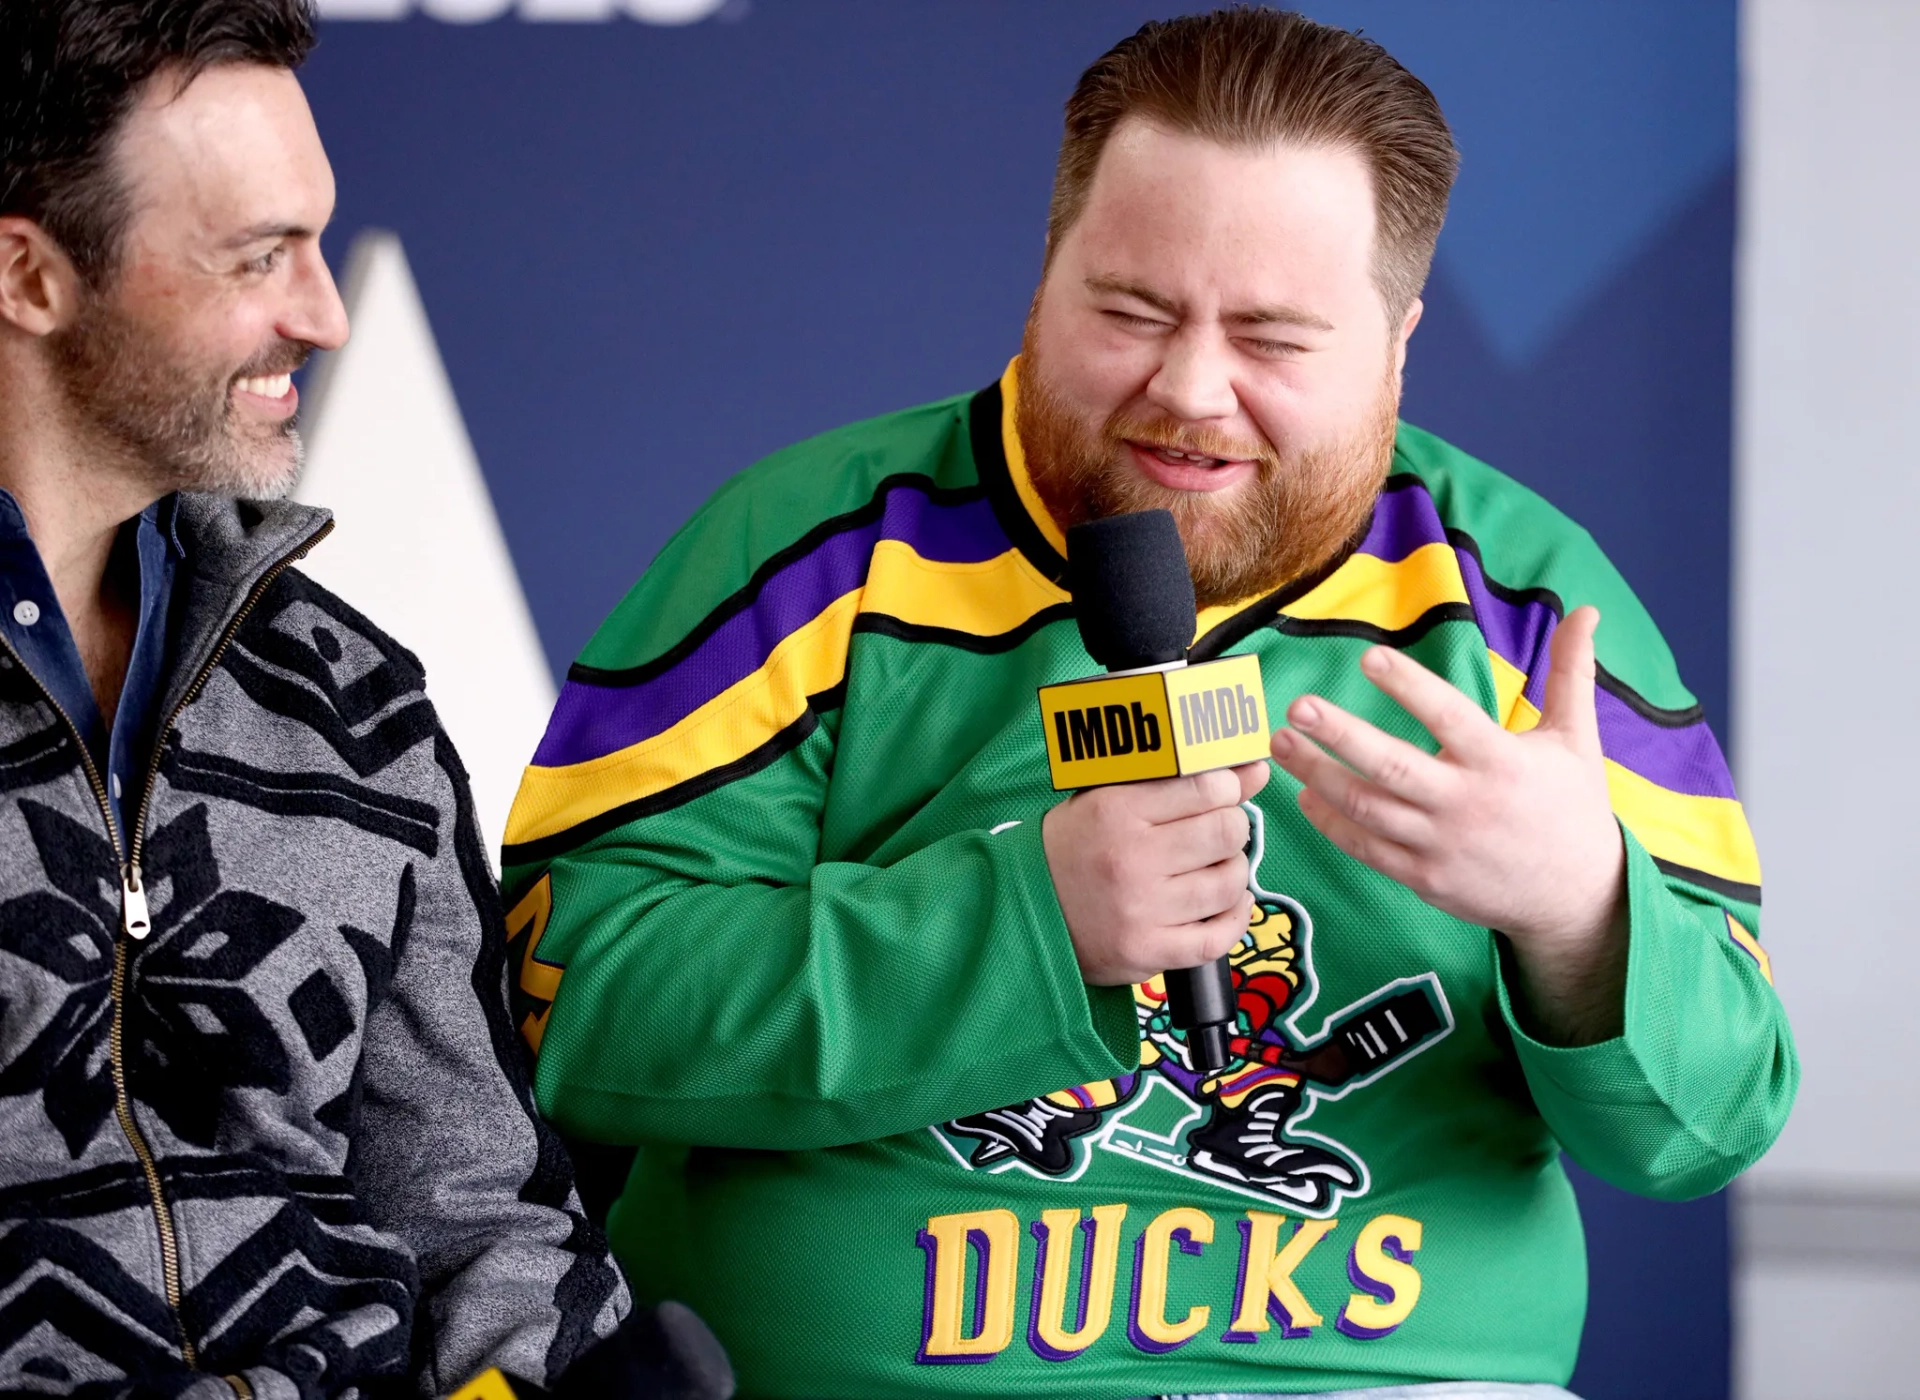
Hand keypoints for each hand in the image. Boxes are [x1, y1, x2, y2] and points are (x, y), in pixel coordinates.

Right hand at [1043, 762, 1269, 985]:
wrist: (1028, 907)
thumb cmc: (1078, 846)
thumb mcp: (1112, 798)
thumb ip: (1180, 781)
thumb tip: (1255, 770)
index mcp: (1117, 810)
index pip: (1208, 787)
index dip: (1227, 789)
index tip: (1219, 797)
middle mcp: (1130, 858)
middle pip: (1227, 832)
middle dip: (1232, 829)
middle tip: (1217, 834)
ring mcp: (1140, 909)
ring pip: (1229, 884)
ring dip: (1232, 874)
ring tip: (1213, 869)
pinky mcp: (1147, 951)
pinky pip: (1218, 937)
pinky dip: (1234, 920)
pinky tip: (1224, 906)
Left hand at [1268, 606, 1626, 1042]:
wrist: (1577, 899)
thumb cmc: (1573, 808)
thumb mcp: (1577, 739)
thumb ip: (1571, 674)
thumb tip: (1586, 610)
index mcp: (1500, 761)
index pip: (1448, 716)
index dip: (1409, 687)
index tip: (1369, 658)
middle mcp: (1465, 803)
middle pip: (1391, 766)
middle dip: (1340, 736)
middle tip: (1297, 707)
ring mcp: (1440, 845)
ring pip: (1367, 808)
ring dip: (1317, 775)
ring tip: (1280, 744)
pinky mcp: (1423, 878)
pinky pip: (1366, 848)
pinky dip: (1331, 823)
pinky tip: (1304, 794)